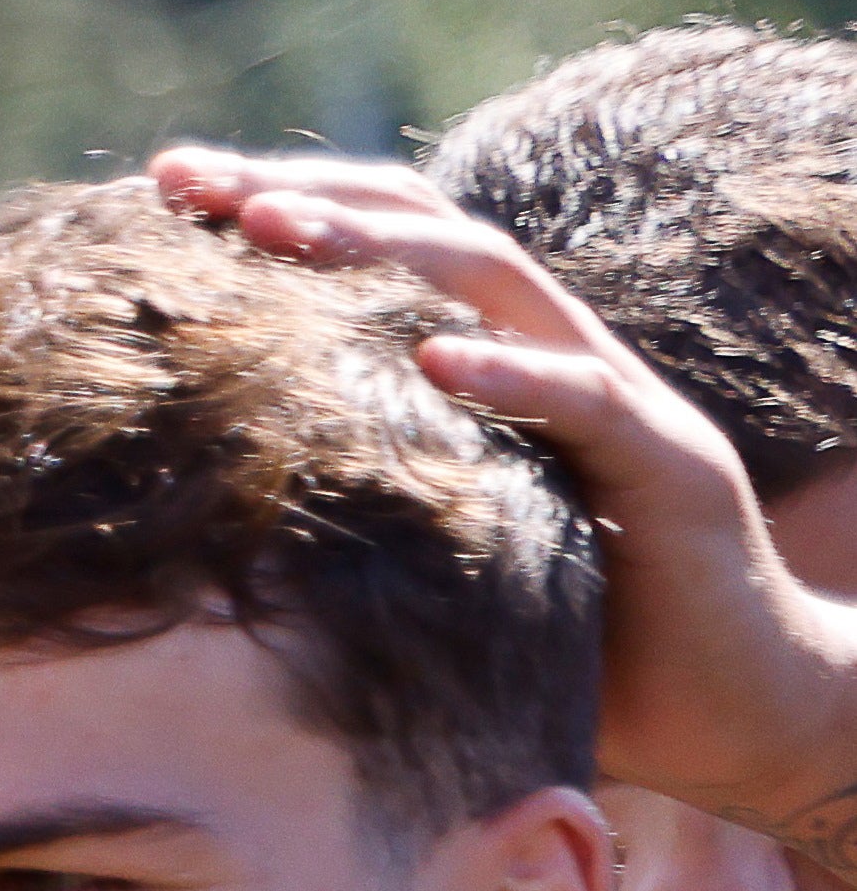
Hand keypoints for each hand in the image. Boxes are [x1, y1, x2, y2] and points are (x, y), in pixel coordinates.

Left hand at [152, 145, 856, 862]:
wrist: (731, 713)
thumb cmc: (568, 651)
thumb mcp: (423, 564)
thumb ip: (336, 518)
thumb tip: (172, 526)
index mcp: (490, 369)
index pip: (379, 252)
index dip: (278, 209)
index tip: (160, 189)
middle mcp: (551, 358)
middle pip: (425, 231)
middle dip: (301, 193)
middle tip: (187, 177)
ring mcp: (620, 402)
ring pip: (498, 285)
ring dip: (383, 247)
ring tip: (272, 224)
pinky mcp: (674, 464)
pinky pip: (586, 400)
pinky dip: (510, 373)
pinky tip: (433, 357)